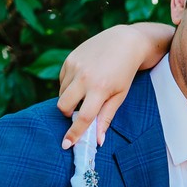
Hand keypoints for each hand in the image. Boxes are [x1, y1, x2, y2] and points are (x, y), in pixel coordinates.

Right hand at [58, 22, 174, 147]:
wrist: (125, 42)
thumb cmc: (125, 72)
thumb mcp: (119, 96)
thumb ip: (106, 118)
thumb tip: (98, 140)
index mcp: (99, 89)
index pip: (83, 117)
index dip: (74, 133)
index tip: (66, 144)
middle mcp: (84, 77)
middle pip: (63, 106)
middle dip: (68, 114)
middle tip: (80, 112)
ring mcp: (75, 66)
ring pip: (61, 93)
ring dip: (70, 99)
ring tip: (87, 91)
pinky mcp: (69, 59)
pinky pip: (62, 80)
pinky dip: (69, 85)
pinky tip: (84, 79)